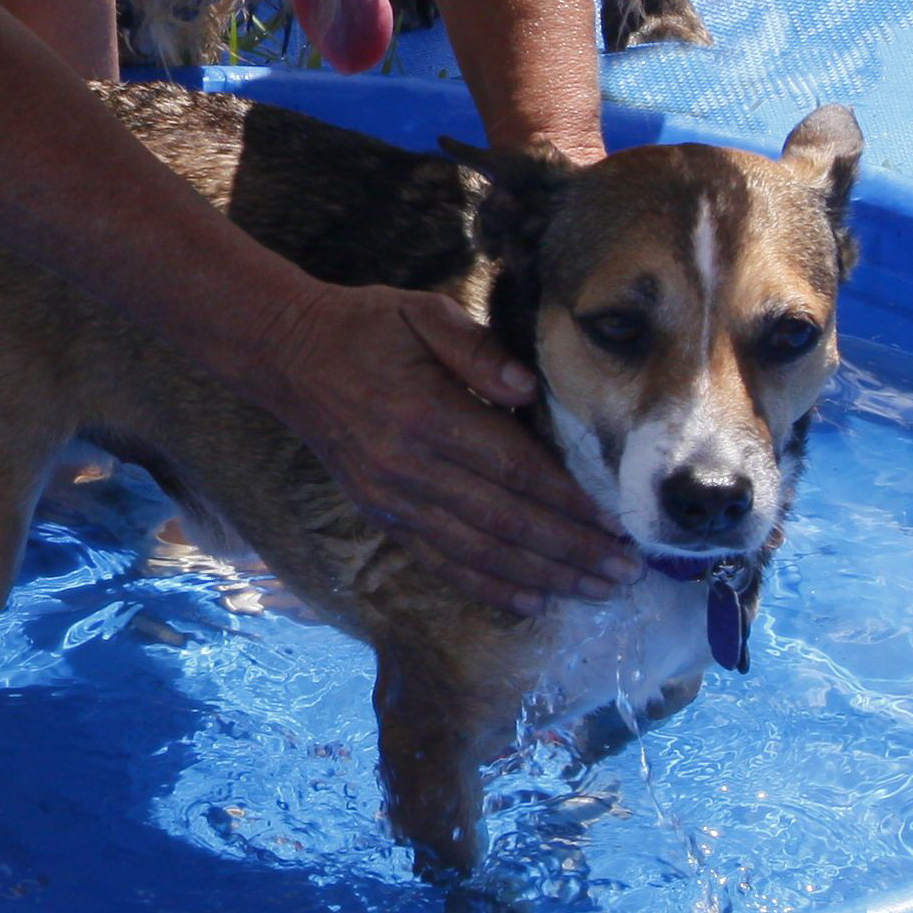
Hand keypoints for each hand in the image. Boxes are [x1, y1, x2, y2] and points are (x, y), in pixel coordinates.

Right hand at [254, 281, 630, 606]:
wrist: (287, 356)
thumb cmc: (365, 327)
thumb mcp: (422, 311)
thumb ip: (477, 348)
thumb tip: (528, 389)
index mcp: (427, 415)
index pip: (514, 469)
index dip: (568, 501)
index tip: (616, 522)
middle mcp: (409, 468)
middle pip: (506, 520)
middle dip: (571, 549)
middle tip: (626, 570)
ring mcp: (391, 499)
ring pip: (479, 550)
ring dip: (543, 575)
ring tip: (596, 590)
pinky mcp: (380, 515)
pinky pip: (440, 561)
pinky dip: (487, 585)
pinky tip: (530, 601)